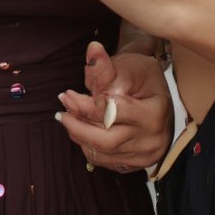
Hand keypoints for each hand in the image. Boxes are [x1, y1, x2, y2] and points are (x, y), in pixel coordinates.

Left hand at [56, 40, 172, 171]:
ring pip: (104, 154)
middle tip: (61, 114)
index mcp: (154, 114)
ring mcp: (146, 156)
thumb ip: (107, 65)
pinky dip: (89, 147)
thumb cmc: (141, 75)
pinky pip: (106, 161)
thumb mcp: (128, 66)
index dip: (85, 105)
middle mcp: (153, 140)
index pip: (112, 114)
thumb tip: (92, 49)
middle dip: (78, 127)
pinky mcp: (137, 164)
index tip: (66, 95)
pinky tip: (81, 132)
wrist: (154, 91)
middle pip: (107, 140)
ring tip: (68, 119)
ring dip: (80, 137)